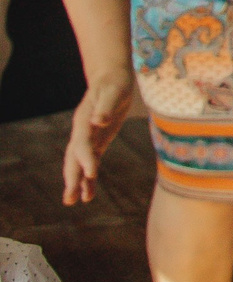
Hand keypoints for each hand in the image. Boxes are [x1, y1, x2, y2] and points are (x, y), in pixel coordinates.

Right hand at [61, 70, 134, 205]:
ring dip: (77, 182)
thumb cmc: (114, 84)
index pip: (82, 143)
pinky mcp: (96, 141)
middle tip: (70, 199)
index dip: (85, 158)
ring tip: (73, 201)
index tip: (91, 173)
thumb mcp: (113, 92)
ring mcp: (88, 138)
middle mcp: (82, 132)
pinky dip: (88, 177)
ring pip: (79, 163)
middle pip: (74, 158)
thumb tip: (99, 121)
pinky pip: (90, 162)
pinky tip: (88, 193)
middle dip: (72, 177)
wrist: (111, 79)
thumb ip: (106, 107)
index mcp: (84, 121)